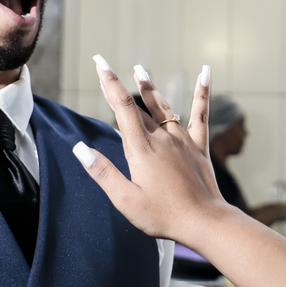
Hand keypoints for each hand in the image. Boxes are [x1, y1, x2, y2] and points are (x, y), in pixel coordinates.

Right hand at [73, 57, 232, 247]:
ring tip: (140, 69)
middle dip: (119, 85)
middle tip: (106, 66)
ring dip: (150, 88)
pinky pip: (200, 115)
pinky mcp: (198, 147)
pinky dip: (202, 92)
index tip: (100, 64)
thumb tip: (80, 149)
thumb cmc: (163, 215)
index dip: (109, 83)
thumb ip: (103, 173)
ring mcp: (182, 141)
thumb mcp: (126, 200)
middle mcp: (161, 139)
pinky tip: (205, 72)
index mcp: (141, 149)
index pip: (121, 108)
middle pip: (137, 106)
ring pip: (163, 108)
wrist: (205, 222)